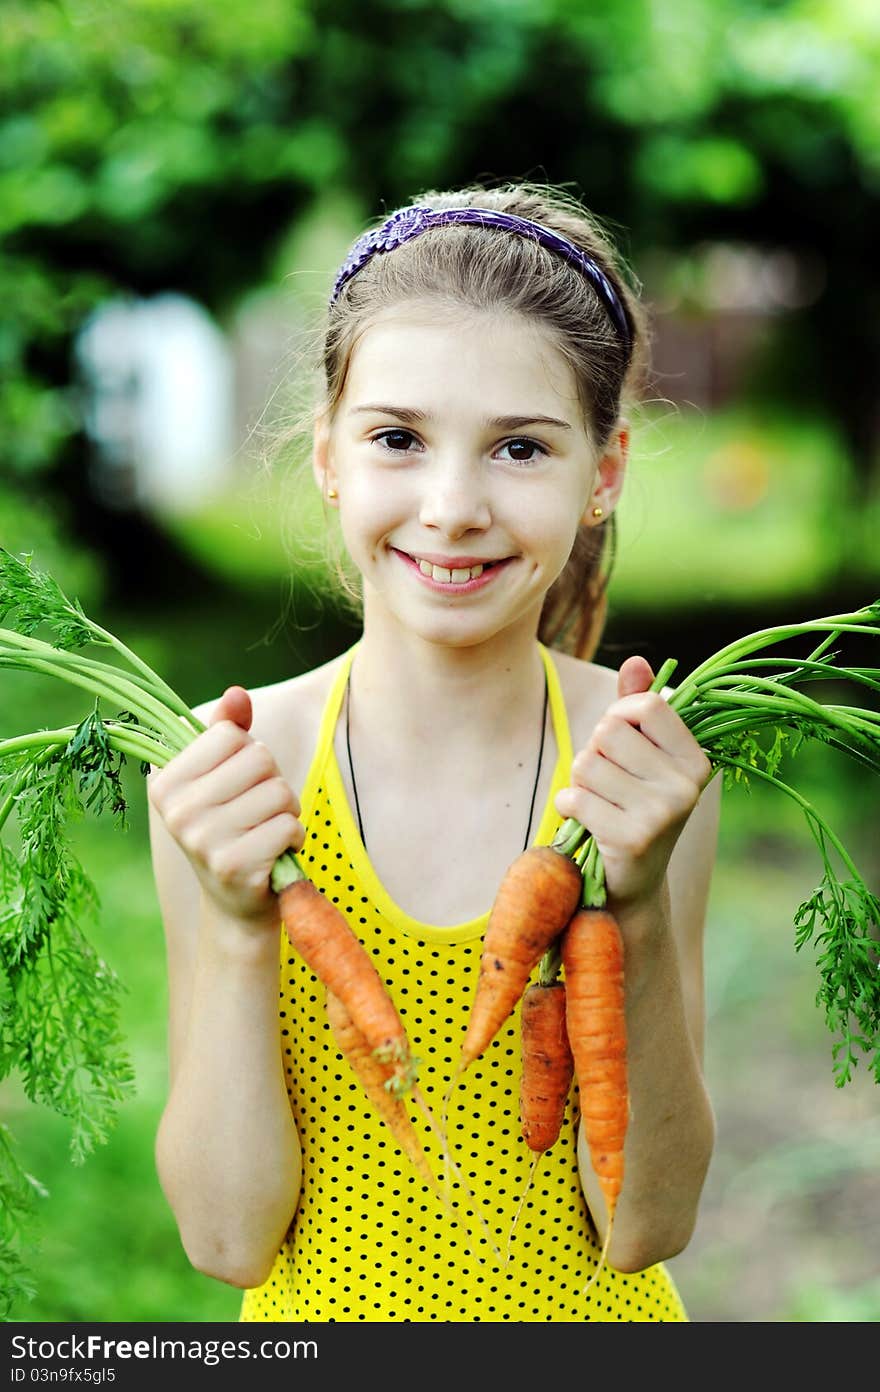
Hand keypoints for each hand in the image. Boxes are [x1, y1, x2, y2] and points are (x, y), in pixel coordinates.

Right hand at [148, 686, 304, 929]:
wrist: (236, 902)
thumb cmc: (234, 827)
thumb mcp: (224, 777)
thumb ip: (229, 732)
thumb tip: (236, 694)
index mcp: (165, 781)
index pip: (230, 735)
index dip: (249, 755)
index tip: (239, 784)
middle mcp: (177, 811)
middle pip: (259, 759)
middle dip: (273, 783)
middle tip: (259, 812)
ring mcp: (202, 840)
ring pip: (279, 792)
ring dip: (287, 812)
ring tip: (267, 832)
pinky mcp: (234, 866)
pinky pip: (288, 826)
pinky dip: (294, 837)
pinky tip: (276, 853)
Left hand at [553, 657, 712, 909]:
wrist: (630, 883)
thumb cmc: (630, 806)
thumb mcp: (639, 755)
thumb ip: (637, 708)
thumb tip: (637, 660)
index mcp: (696, 759)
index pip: (646, 704)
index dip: (618, 715)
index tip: (619, 741)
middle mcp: (687, 785)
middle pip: (610, 731)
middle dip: (594, 752)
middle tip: (606, 782)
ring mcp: (663, 813)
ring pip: (587, 763)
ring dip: (579, 783)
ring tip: (598, 803)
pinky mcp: (633, 838)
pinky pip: (576, 798)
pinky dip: (568, 807)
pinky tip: (584, 823)